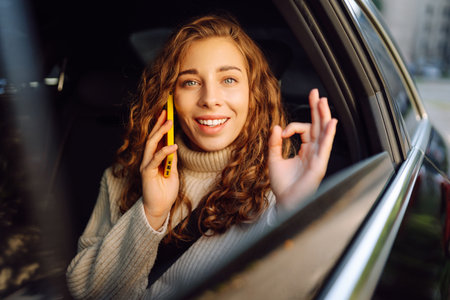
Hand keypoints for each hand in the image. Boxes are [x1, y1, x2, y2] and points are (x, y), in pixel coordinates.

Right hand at [140, 110, 178, 229]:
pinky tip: (173, 146)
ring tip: (170, 123)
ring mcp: (146, 165)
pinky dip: (164, 151)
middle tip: (166, 111)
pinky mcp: (146, 173)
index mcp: (154, 158)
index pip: (157, 138)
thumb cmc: (166, 190)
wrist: (160, 208)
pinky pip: (155, 159)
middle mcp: (147, 159)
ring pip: (151, 144)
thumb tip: (173, 144)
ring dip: (160, 132)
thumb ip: (171, 158)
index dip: (160, 125)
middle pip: (152, 137)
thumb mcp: (172, 171)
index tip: (167, 112)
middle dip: (159, 123)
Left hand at [268, 89, 336, 207]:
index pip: (305, 130)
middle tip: (316, 93)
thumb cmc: (282, 185)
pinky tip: (331, 122)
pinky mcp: (319, 165)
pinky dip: (329, 134)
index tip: (282, 132)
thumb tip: (275, 127)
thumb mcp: (274, 160)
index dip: (292, 126)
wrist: (284, 202)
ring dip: (324, 116)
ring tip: (322, 101)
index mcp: (305, 151)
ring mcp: (318, 158)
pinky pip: (325, 147)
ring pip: (324, 133)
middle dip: (317, 109)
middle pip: (318, 126)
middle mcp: (314, 152)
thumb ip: (274, 143)